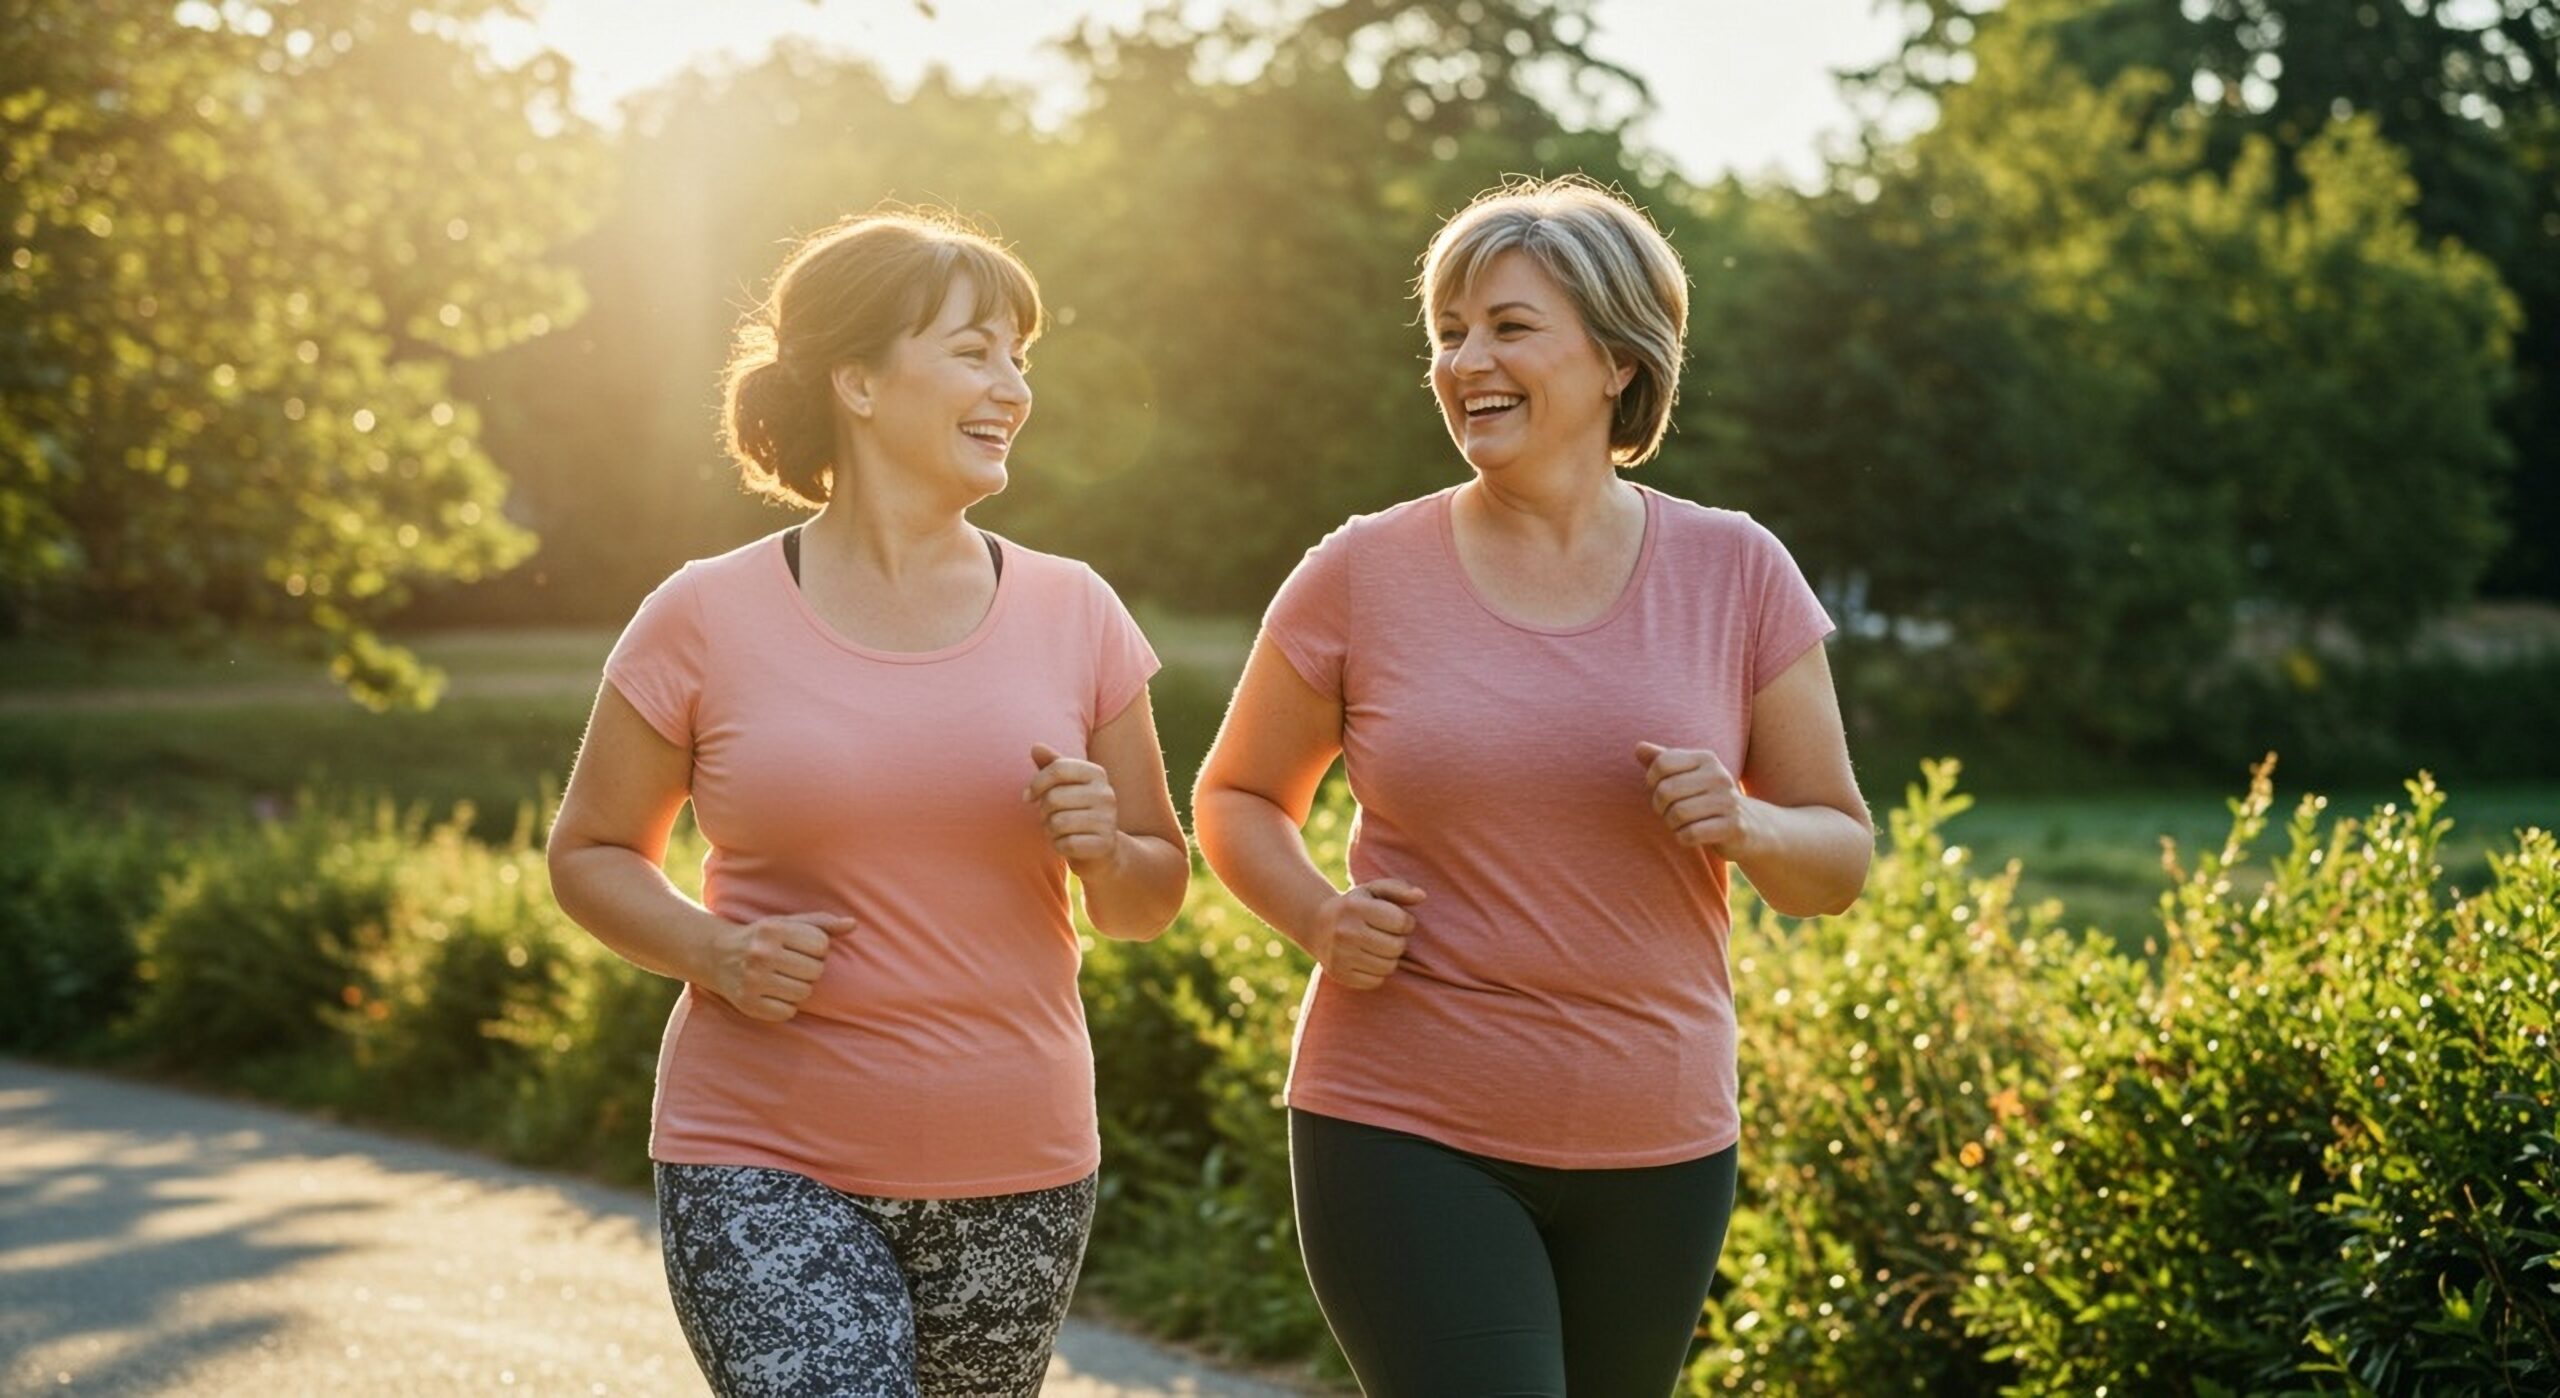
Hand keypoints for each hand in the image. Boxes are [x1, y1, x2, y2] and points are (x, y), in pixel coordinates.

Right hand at [706, 913, 850, 1022]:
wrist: (717, 955)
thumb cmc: (763, 938)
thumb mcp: (788, 923)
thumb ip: (822, 923)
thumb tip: (853, 924)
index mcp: (773, 930)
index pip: (821, 945)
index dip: (818, 949)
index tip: (801, 948)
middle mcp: (761, 954)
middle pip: (815, 971)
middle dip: (810, 969)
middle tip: (792, 965)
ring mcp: (752, 981)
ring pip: (804, 993)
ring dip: (800, 988)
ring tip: (783, 978)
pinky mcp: (748, 1004)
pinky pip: (788, 1012)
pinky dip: (786, 1005)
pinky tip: (773, 993)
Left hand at [1028, 742, 1120, 872]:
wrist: (1101, 849)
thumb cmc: (1076, 811)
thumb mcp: (1064, 785)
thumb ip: (1051, 765)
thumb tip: (1036, 746)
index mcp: (1096, 773)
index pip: (1057, 769)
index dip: (1036, 783)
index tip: (1028, 796)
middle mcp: (1106, 794)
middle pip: (1053, 798)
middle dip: (1043, 811)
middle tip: (1050, 818)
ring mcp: (1108, 819)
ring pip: (1057, 822)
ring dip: (1050, 830)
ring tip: (1059, 831)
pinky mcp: (1105, 844)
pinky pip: (1066, 844)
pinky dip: (1059, 846)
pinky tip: (1067, 844)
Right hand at [1305, 879, 1425, 989]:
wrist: (1317, 925)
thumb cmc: (1356, 906)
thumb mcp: (1373, 890)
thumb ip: (1399, 889)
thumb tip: (1422, 895)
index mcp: (1356, 907)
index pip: (1401, 922)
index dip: (1406, 922)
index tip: (1397, 921)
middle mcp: (1345, 932)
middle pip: (1397, 947)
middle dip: (1398, 941)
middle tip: (1387, 935)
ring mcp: (1340, 955)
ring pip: (1388, 967)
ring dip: (1389, 958)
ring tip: (1378, 947)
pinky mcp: (1340, 974)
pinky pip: (1376, 981)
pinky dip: (1377, 972)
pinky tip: (1368, 959)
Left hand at [1635, 741, 1755, 854]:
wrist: (1748, 824)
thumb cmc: (1706, 796)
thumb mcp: (1687, 774)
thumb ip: (1662, 760)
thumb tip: (1638, 747)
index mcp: (1706, 758)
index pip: (1661, 764)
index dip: (1652, 781)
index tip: (1661, 789)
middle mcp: (1719, 776)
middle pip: (1666, 790)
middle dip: (1660, 806)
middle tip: (1669, 811)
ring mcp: (1728, 801)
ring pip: (1677, 814)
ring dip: (1672, 824)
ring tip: (1682, 823)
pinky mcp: (1732, 827)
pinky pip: (1691, 834)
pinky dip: (1683, 838)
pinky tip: (1691, 835)